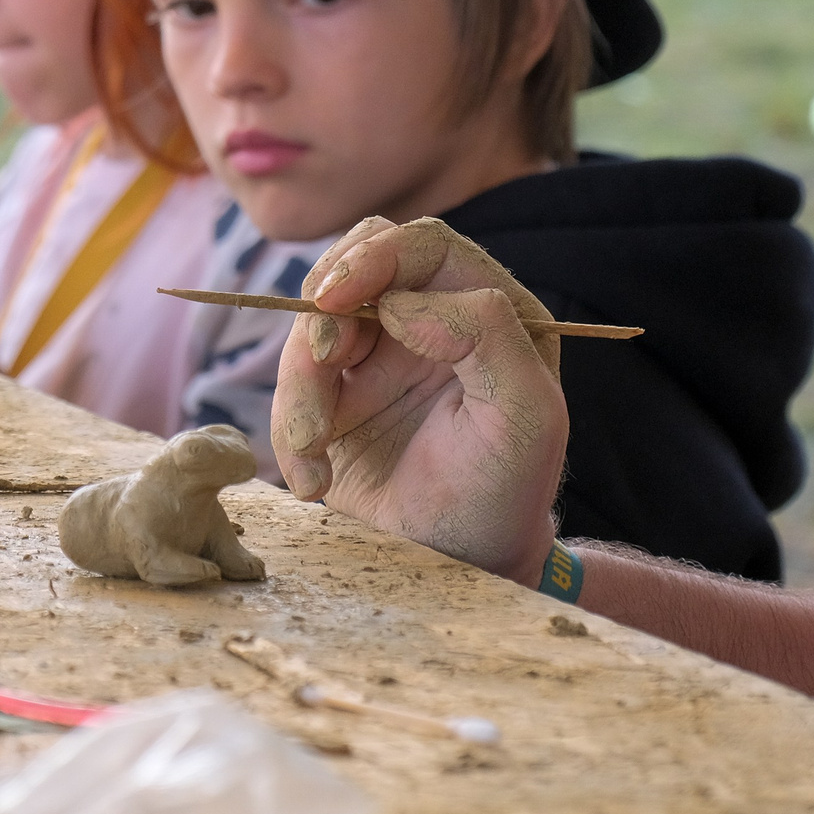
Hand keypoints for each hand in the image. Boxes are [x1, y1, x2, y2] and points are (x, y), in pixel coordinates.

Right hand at [272, 216, 566, 583]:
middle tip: (323, 366)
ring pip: (312, 326)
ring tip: (312, 451)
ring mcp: (379, 355)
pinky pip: (291, 382)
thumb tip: (403, 302)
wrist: (457, 567)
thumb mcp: (526, 417)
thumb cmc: (505, 496)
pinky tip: (314, 480)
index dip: (373, 257)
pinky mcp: (337, 394)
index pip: (423, 246)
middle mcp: (431, 320)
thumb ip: (487, 337)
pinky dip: (288, 428)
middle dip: (323, 313)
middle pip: (352, 266)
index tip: (334, 300)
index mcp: (490, 311)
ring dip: (299, 385)